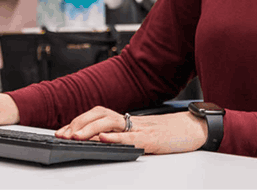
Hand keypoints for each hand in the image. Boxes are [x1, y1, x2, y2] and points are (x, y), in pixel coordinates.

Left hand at [56, 106, 207, 154]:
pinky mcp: (151, 138)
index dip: (79, 121)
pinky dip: (116, 137)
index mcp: (127, 119)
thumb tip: (99, 141)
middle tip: (62, 135)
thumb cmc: (169, 133)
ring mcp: (141, 128)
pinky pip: (130, 136)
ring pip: (111, 122)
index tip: (62, 131)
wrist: (194, 129)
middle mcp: (131, 121)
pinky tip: (104, 139)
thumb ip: (122, 135)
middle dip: (78, 124)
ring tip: (76, 137)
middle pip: (99, 115)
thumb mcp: (141, 133)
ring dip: (90, 129)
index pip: (97, 114)